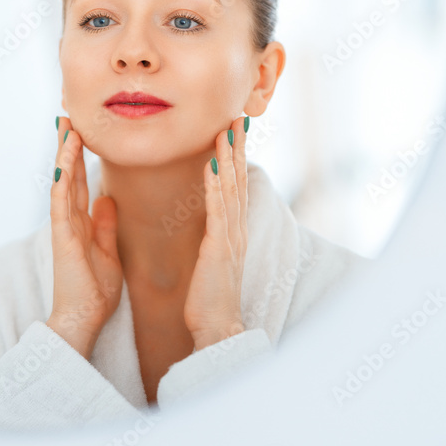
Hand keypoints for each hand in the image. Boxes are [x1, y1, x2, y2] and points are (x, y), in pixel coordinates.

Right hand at [46, 116, 123, 358]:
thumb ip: (105, 225)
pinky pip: (59, 202)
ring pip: (61, 181)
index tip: (82, 130)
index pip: (79, 181)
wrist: (83, 319)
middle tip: (68, 116)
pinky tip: (63, 159)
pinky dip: (61, 179)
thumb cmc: (94, 291)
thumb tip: (107, 199)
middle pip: (67, 174)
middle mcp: (69, 220)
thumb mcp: (108, 251)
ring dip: (63, 153)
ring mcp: (63, 226)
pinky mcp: (61, 236)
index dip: (80, 156)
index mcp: (81, 223)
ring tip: (66, 127)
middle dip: (67, 145)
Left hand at [184, 115, 249, 350]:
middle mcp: (236, 229)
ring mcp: (230, 237)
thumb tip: (208, 222)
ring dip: (228, 157)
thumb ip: (211, 238)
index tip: (232, 131)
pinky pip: (218, 210)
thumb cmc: (208, 298)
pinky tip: (212, 165)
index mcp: (232, 231)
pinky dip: (215, 186)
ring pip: (230, 188)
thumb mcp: (210, 260)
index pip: (234, 186)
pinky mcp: (219, 248)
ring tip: (226, 129)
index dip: (234, 157)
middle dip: (236, 147)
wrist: (216, 328)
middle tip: (236, 117)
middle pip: (238, 180)